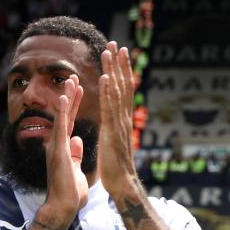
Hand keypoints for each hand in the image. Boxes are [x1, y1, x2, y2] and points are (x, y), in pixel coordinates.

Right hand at [40, 74, 86, 228]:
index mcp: (64, 148)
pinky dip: (62, 113)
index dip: (74, 105)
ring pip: (62, 117)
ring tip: (70, 80)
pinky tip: (64, 98)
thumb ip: (75, 154)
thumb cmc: (70, 193)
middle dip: (70, 96)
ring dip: (66, 98)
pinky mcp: (58, 151)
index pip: (70, 121)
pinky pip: (60, 128)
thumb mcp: (75, 169)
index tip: (78, 89)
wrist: (63, 207)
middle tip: (72, 77)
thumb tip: (78, 141)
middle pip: (65, 115)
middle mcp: (58, 144)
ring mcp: (56, 146)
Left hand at [98, 42, 138, 197]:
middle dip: (120, 64)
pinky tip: (106, 77)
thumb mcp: (112, 145)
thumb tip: (111, 127)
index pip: (122, 92)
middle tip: (117, 44)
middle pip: (123, 86)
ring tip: (110, 52)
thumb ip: (112, 132)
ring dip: (113, 71)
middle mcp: (123, 118)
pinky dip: (108, 92)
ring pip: (117, 92)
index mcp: (121, 121)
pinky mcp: (112, 132)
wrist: (122, 185)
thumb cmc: (116, 170)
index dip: (120, 73)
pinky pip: (109, 109)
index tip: (118, 56)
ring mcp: (118, 124)